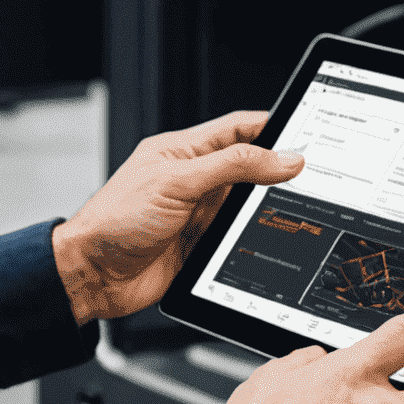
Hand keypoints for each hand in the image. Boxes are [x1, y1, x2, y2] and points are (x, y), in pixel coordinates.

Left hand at [51, 111, 303, 325]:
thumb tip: (281, 157)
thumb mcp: (177, 182)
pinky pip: (237, 239)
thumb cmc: (115, 221)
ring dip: (266, 208)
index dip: (269, 127)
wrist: (92, 276)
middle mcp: (191, 180)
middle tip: (311, 173)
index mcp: (181, 151)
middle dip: (276, 169)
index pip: (234, 130)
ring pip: (246, 205)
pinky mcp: (199, 247)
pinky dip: (255, 239)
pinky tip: (270, 240)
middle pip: (246, 167)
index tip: (303, 130)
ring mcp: (196, 214)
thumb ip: (231, 166)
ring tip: (295, 207)